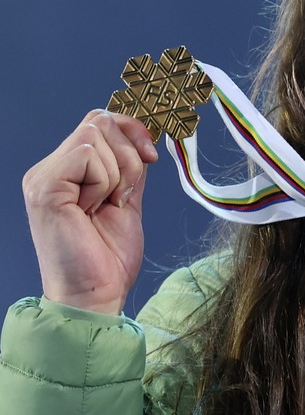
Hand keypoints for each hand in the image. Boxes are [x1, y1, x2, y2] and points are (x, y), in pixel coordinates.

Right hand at [22, 110, 158, 313]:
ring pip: (96, 135)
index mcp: (68, 170)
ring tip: (107, 205)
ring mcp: (44, 177)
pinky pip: (87, 155)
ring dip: (118, 172)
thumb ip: (129, 166)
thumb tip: (142, 137)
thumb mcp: (127, 198)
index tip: (151, 155)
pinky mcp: (44, 188)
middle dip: (128, 156)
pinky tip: (93, 208)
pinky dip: (104, 180)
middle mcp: (50, 168)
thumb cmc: (108, 256)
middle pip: (99, 121)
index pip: (98, 120)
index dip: (131, 130)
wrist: (96, 293)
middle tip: (123, 194)